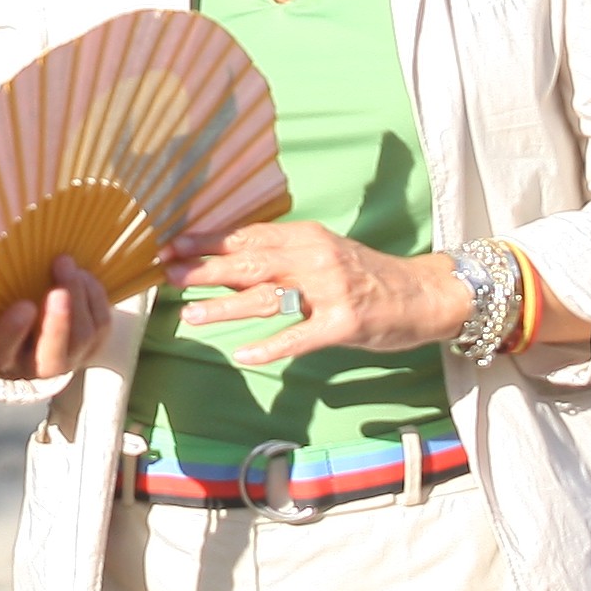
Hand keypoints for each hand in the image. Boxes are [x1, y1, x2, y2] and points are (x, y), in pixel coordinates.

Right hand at [0, 251, 111, 384]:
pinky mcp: (92, 348)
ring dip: (78, 296)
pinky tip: (82, 275)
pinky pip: (101, 326)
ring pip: (83, 337)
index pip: (2, 350)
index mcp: (0, 355)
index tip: (24, 306)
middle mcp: (34, 366)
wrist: (33, 328)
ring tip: (66, 264)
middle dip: (59, 321)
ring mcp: (67, 360)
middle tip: (59, 291)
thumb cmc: (0, 308)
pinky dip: (94, 296)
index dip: (13, 331)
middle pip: (53, 351)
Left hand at [165, 218, 473, 362]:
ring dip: (227, 306)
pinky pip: (301, 336)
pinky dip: (272, 345)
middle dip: (205, 269)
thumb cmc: (366, 275)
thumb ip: (281, 255)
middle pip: (249, 262)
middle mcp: (314, 258)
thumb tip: (227, 260)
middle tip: (168, 275)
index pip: (246, 236)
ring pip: (268, 297)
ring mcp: (330, 291)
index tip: (171, 246)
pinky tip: (245, 354)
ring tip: (192, 315)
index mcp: (305, 236)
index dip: (206, 242)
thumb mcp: (322, 253)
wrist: (422, 294)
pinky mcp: (344, 323)